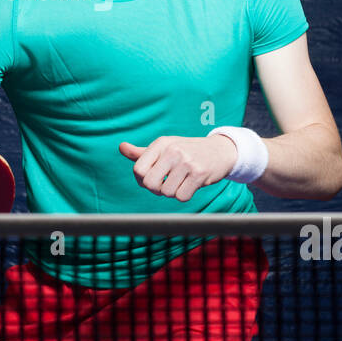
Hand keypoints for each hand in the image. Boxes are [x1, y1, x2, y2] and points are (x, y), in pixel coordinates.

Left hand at [119, 135, 237, 201]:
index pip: (138, 169)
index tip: (151, 180)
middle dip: (156, 189)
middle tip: (165, 184)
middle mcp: (172, 150)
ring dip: (172, 192)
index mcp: (161, 143)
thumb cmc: (187, 150)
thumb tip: (121, 147)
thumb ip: (142, 152)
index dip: (141, 180)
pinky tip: (190, 185)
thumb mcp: (165, 147)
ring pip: (166, 192)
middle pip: (150, 184)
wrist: (220, 151)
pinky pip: (182, 196)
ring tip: (180, 182)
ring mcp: (187, 162)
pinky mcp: (200, 174)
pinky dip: (184, 195)